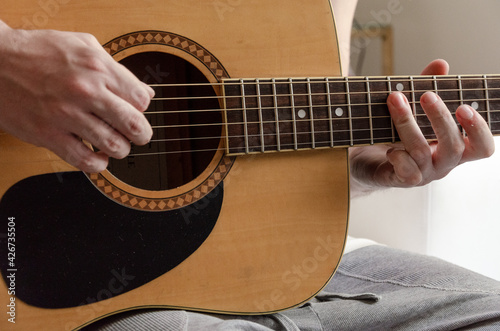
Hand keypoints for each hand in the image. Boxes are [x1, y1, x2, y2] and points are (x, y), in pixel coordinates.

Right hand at [0, 22, 153, 172]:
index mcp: (97, 68)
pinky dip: (98, 164)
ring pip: (114, 146)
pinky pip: (85, 161)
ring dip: (120, 149)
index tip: (133, 110)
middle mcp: (85, 91)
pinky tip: (97, 156)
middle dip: (142, 134)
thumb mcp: (84, 45)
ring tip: (114, 143)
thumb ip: (116, 68)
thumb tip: (146, 93)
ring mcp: (66, 115)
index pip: (141, 100)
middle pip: (135, 126)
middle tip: (137, 135)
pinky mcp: (48, 135)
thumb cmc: (39, 52)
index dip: (141, 108)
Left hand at [349, 59, 494, 196]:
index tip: (464, 107)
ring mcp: (423, 174)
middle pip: (453, 146)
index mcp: (453, 147)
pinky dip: (399, 157)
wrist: (363, 159)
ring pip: (422, 152)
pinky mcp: (400, 180)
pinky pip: (407, 172)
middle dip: (440, 118)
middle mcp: (442, 164)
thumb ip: (427, 87)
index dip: (479, 130)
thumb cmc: (394, 132)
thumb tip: (441, 64)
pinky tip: (389, 146)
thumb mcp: (412, 108)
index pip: (482, 147)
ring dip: (408, 124)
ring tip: (395, 100)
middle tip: (426, 95)